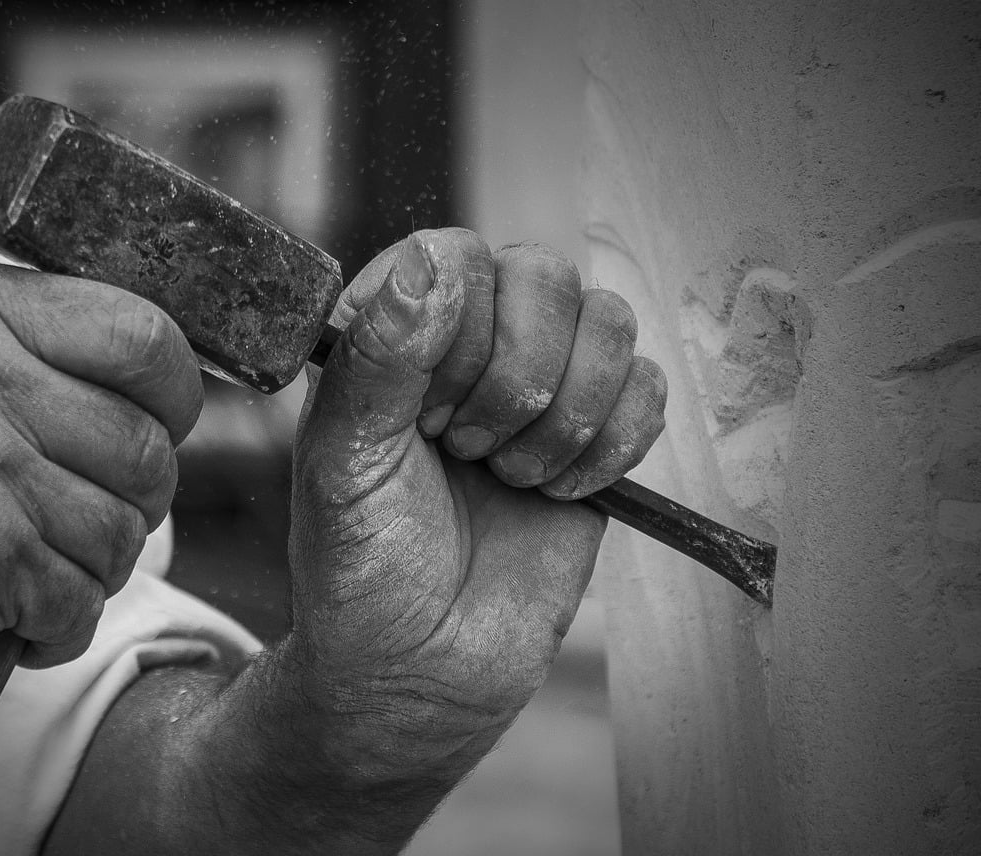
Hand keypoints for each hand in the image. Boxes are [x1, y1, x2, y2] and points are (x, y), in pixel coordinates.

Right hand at [0, 262, 200, 738]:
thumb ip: (47, 354)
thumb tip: (175, 386)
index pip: (146, 335)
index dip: (175, 396)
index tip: (158, 426)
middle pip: (151, 446)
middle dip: (139, 502)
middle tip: (79, 517)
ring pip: (126, 532)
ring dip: (94, 571)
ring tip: (30, 566)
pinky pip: (83, 601)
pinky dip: (57, 629)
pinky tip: (8, 615)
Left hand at [35, 230, 666, 855]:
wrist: (423, 670)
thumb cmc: (362, 569)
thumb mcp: (344, 463)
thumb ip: (381, 357)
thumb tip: (432, 257)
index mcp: (395, 336)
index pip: (456, 255)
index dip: (460, 329)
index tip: (428, 416)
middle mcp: (471, 348)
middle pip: (545, 276)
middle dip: (516, 378)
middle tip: (466, 450)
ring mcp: (542, 389)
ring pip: (609, 322)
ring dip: (565, 415)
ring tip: (510, 476)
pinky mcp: (599, 439)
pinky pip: (649, 388)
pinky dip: (612, 444)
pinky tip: (557, 490)